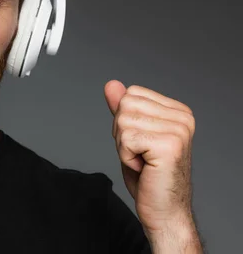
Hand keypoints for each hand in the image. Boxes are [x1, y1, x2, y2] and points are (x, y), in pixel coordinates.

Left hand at [104, 81, 200, 249]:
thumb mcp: (131, 135)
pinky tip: (144, 168)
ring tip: (143, 161)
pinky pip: (126, 139)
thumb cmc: (148, 177)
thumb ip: (123, 108)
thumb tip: (111, 84)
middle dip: (122, 133)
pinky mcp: (169, 145)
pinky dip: (126, 157)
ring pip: (123, 121)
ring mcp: (178, 130)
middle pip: (125, 105)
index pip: (131, 94)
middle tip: (141, 155)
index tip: (141, 143)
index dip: (125, 121)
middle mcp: (183, 117)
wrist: (163, 211)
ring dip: (124, 146)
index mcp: (178, 111)